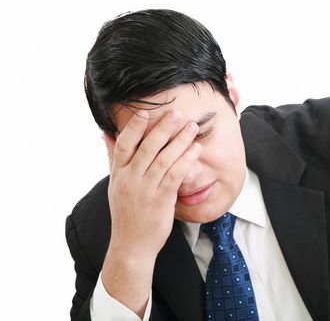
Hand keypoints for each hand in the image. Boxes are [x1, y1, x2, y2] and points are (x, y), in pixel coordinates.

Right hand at [102, 109, 200, 259]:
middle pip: (146, 148)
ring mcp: (145, 190)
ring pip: (163, 159)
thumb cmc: (126, 214)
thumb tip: (105, 134)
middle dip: (163, 128)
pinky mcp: (160, 200)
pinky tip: (195, 150)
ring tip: (192, 127)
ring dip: (179, 141)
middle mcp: (130, 179)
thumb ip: (113, 159)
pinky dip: (185, 161)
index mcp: (118, 174)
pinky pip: (174, 176)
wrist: (131, 246)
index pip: (124, 145)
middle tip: (177, 113)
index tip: (144, 112)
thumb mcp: (115, 185)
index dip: (134, 127)